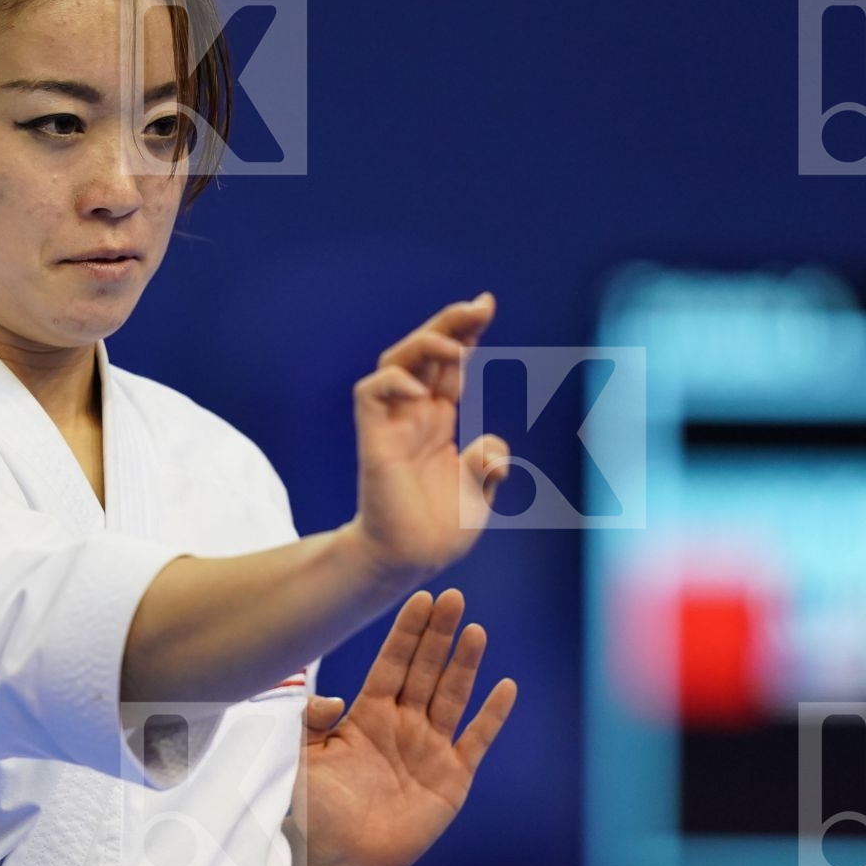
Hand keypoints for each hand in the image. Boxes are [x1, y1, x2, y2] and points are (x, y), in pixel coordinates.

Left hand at [299, 587, 516, 865]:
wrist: (329, 861)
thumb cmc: (308, 810)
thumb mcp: (296, 753)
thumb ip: (307, 718)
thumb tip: (334, 699)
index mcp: (366, 716)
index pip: (392, 662)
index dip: (407, 632)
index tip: (421, 598)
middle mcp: (401, 728)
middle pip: (425, 671)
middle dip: (439, 635)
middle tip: (454, 597)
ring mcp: (429, 752)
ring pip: (451, 697)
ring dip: (465, 664)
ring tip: (475, 630)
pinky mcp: (450, 782)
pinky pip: (475, 742)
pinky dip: (492, 716)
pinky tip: (505, 686)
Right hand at [349, 293, 511, 577]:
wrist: (412, 559)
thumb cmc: (441, 530)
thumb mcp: (480, 493)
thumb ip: (488, 464)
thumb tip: (494, 447)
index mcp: (439, 420)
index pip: (449, 364)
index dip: (465, 332)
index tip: (486, 306)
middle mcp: (415, 414)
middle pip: (423, 351)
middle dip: (449, 323)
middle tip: (480, 306)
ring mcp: (393, 423)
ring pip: (394, 361)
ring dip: (423, 344)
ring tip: (454, 347)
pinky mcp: (374, 439)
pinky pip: (371, 393)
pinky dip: (393, 382)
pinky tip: (420, 392)